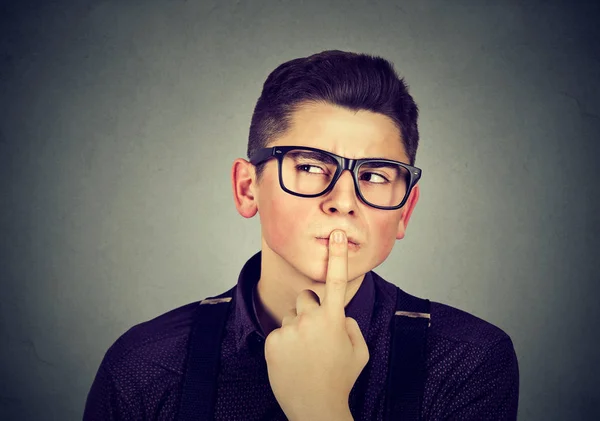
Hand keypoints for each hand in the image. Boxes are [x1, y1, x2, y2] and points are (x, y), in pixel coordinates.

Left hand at [264, 230, 369, 420]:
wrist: (316, 408)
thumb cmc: (341, 379)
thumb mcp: (359, 352)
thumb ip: (351, 326)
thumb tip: (339, 315)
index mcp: (335, 319)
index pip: (339, 281)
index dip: (338, 255)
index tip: (336, 233)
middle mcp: (310, 319)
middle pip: (306, 298)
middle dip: (310, 309)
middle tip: (315, 334)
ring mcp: (289, 330)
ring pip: (291, 316)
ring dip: (297, 328)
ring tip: (304, 354)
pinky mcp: (272, 341)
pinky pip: (279, 332)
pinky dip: (284, 343)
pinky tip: (292, 361)